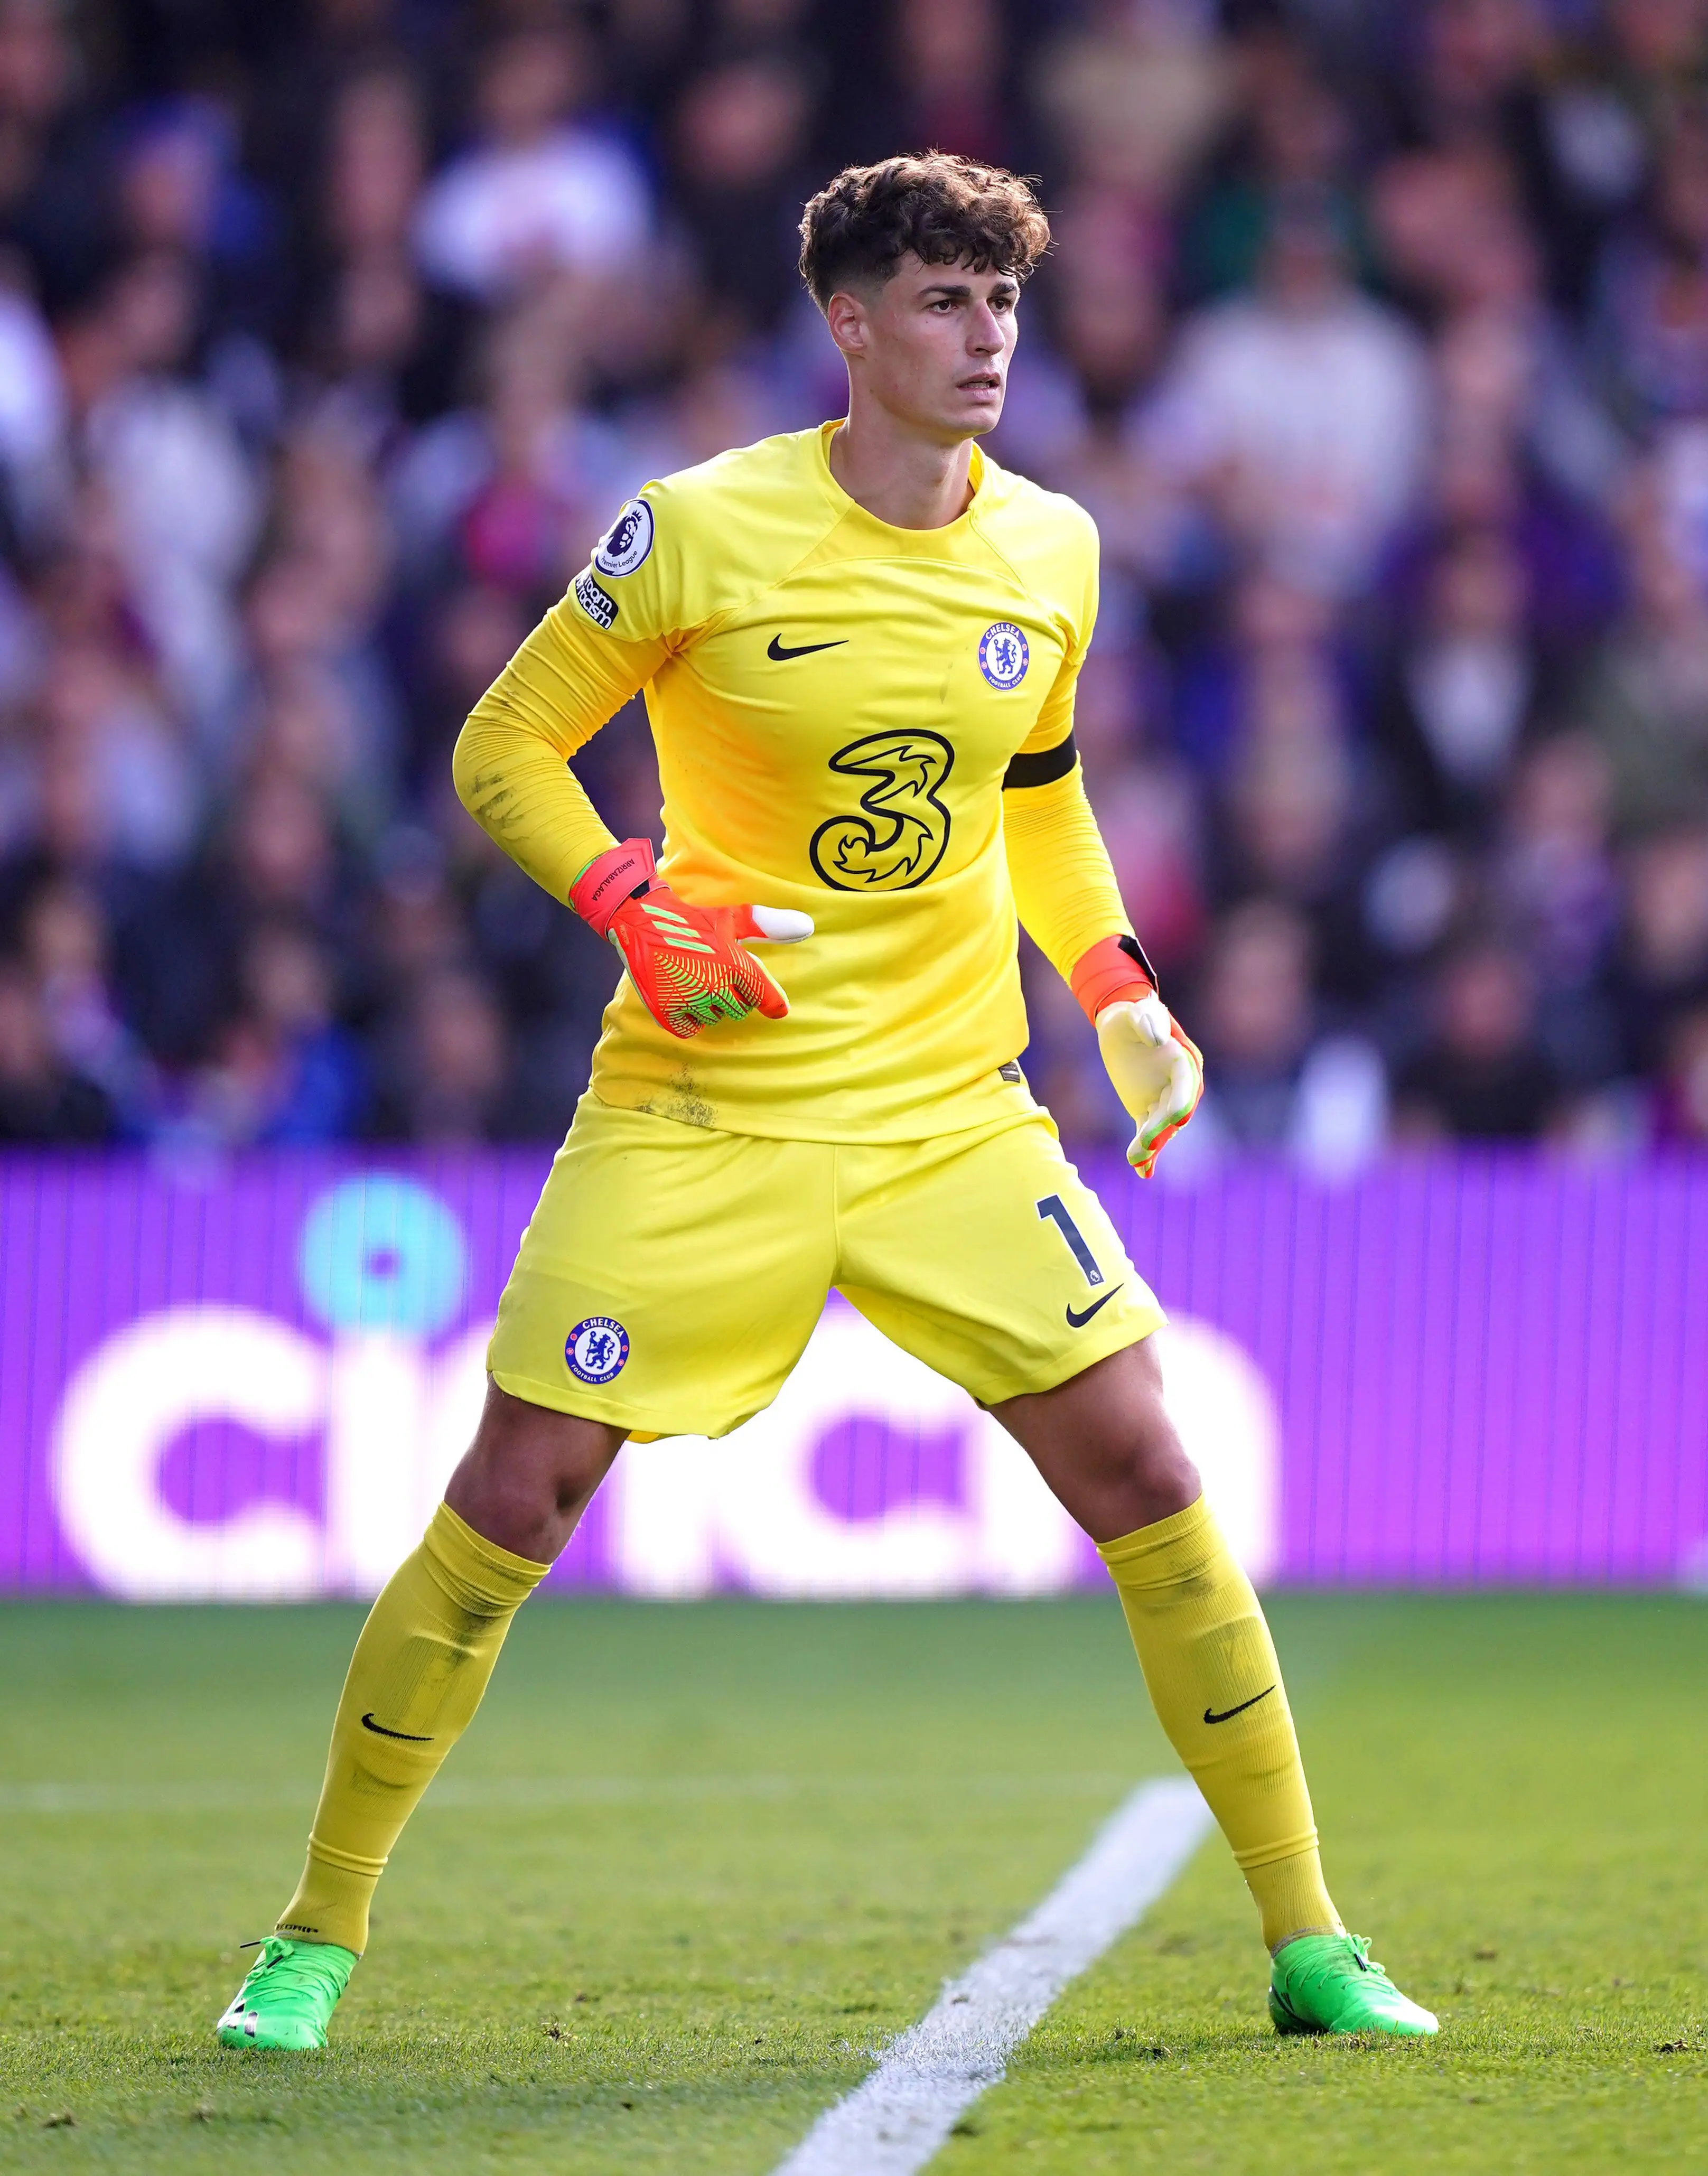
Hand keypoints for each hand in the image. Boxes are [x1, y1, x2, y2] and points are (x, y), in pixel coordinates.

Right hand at [570, 839, 812, 1039]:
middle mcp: (713, 985)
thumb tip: (807, 927)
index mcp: (733, 963)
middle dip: (732, 995)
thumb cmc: (692, 920)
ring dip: (709, 1005)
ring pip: (714, 1018)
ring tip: (694, 979)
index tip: (778, 1008)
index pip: (766, 998)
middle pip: (739, 1009)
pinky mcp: (666, 1012)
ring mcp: (688, 1001)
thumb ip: (769, 926)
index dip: (774, 1004)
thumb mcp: (731, 919)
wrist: (640, 921)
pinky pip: (691, 1028)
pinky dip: (688, 1017)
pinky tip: (681, 994)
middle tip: (715, 974)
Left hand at [1095, 993, 1203, 1177]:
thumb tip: (1159, 1040)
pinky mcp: (1147, 1109)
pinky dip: (1145, 1152)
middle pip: (1174, 1111)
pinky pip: (1147, 1131)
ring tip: (1136, 1161)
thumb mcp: (1140, 1011)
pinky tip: (1143, 1172)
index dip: (1183, 1101)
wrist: (1122, 1025)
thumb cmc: (1135, 1015)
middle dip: (1162, 1129)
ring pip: (1161, 1127)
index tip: (1178, 1118)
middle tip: (1147, 1143)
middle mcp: (1180, 1085)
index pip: (1186, 1085)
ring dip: (1151, 1146)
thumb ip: (1150, 1020)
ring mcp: (1163, 1099)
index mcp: (1184, 1061)